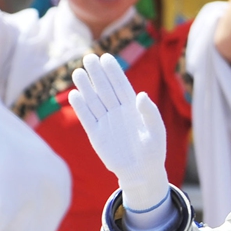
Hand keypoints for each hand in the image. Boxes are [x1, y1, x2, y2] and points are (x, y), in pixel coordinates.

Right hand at [69, 54, 169, 211]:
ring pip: (94, 101)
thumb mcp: (156, 132)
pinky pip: (87, 118)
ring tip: (77, 72)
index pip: (121, 85)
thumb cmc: (153, 151)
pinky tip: (74, 94)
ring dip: (86, 87)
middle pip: (105, 89)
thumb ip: (150, 113)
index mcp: (133, 107)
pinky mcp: (96, 135)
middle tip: (88, 57)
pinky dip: (80, 107)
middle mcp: (117, 111)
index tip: (106, 57)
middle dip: (97, 74)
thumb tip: (142, 94)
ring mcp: (106, 122)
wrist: (142, 173)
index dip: (114, 71)